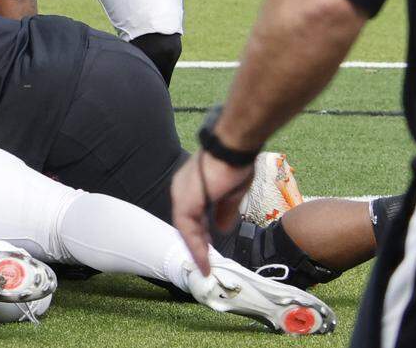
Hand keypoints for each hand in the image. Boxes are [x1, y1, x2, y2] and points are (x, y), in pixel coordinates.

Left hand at [171, 151, 254, 274]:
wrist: (233, 147)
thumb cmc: (234, 163)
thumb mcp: (231, 192)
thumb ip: (224, 211)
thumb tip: (221, 229)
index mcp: (191, 186)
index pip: (191, 214)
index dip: (199, 233)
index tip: (208, 248)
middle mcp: (181, 189)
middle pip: (186, 222)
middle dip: (197, 243)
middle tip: (206, 262)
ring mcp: (181, 194)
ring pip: (185, 229)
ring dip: (196, 249)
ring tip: (205, 267)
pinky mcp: (186, 201)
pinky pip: (188, 229)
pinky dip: (196, 247)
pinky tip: (205, 260)